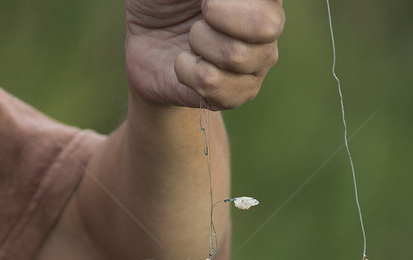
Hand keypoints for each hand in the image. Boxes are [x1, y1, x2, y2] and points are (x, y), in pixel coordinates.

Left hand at [125, 0, 284, 109]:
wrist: (143, 41)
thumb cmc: (163, 1)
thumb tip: (212, 4)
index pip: (267, 7)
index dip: (228, 7)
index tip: (204, 2)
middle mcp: (269, 30)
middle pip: (264, 26)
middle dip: (215, 17)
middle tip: (199, 19)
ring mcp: (257, 65)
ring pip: (234, 55)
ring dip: (197, 43)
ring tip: (190, 41)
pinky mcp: (237, 95)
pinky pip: (212, 82)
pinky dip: (185, 69)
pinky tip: (186, 63)